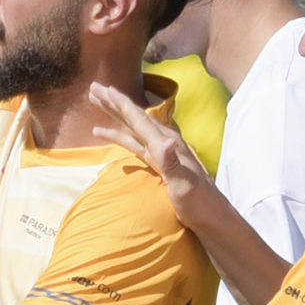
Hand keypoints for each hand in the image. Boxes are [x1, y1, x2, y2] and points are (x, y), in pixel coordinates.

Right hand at [104, 92, 228, 231]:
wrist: (210, 216)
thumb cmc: (199, 202)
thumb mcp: (185, 184)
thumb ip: (173, 163)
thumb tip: (167, 141)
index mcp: (167, 145)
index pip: (140, 120)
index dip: (123, 105)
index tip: (106, 89)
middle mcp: (164, 143)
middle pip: (134, 118)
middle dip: (114, 103)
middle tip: (94, 88)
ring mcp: (161, 152)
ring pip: (132, 128)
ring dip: (115, 115)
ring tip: (97, 102)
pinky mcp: (158, 162)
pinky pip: (134, 143)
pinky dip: (119, 136)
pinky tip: (106, 134)